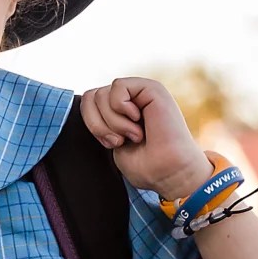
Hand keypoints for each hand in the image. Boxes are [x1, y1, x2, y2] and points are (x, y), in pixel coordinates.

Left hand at [81, 77, 214, 199]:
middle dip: (98, 125)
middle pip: (91, 97)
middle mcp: (131, 99)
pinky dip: (121, 108)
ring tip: (134, 134)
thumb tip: (88, 98)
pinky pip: (118, 86)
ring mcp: (141, 92)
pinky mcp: (151, 88)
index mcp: (122, 111)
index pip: (88, 102)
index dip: (93, 124)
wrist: (170, 172)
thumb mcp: (113, 141)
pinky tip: (138, 119)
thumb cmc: (147, 165)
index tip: (114, 143)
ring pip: (101, 94)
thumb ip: (100, 120)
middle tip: (120, 140)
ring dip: (113, 122)